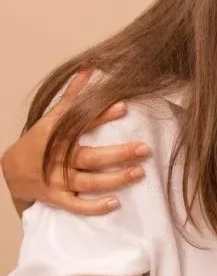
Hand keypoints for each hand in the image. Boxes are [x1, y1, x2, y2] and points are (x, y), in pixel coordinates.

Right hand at [1, 69, 147, 215]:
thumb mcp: (52, 117)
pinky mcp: (57, 199)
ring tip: (139, 173)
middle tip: (144, 149)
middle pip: (91, 157)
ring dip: (114, 179)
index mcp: (58, 136)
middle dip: (118, 154)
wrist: (12, 171)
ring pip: (88, 182)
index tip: (124, 106)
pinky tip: (115, 203)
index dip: (101, 115)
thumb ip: (72, 96)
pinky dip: (94, 207)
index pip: (81, 123)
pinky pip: (76, 206)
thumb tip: (88, 68)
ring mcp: (58, 181)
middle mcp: (59, 159)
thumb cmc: (39, 141)